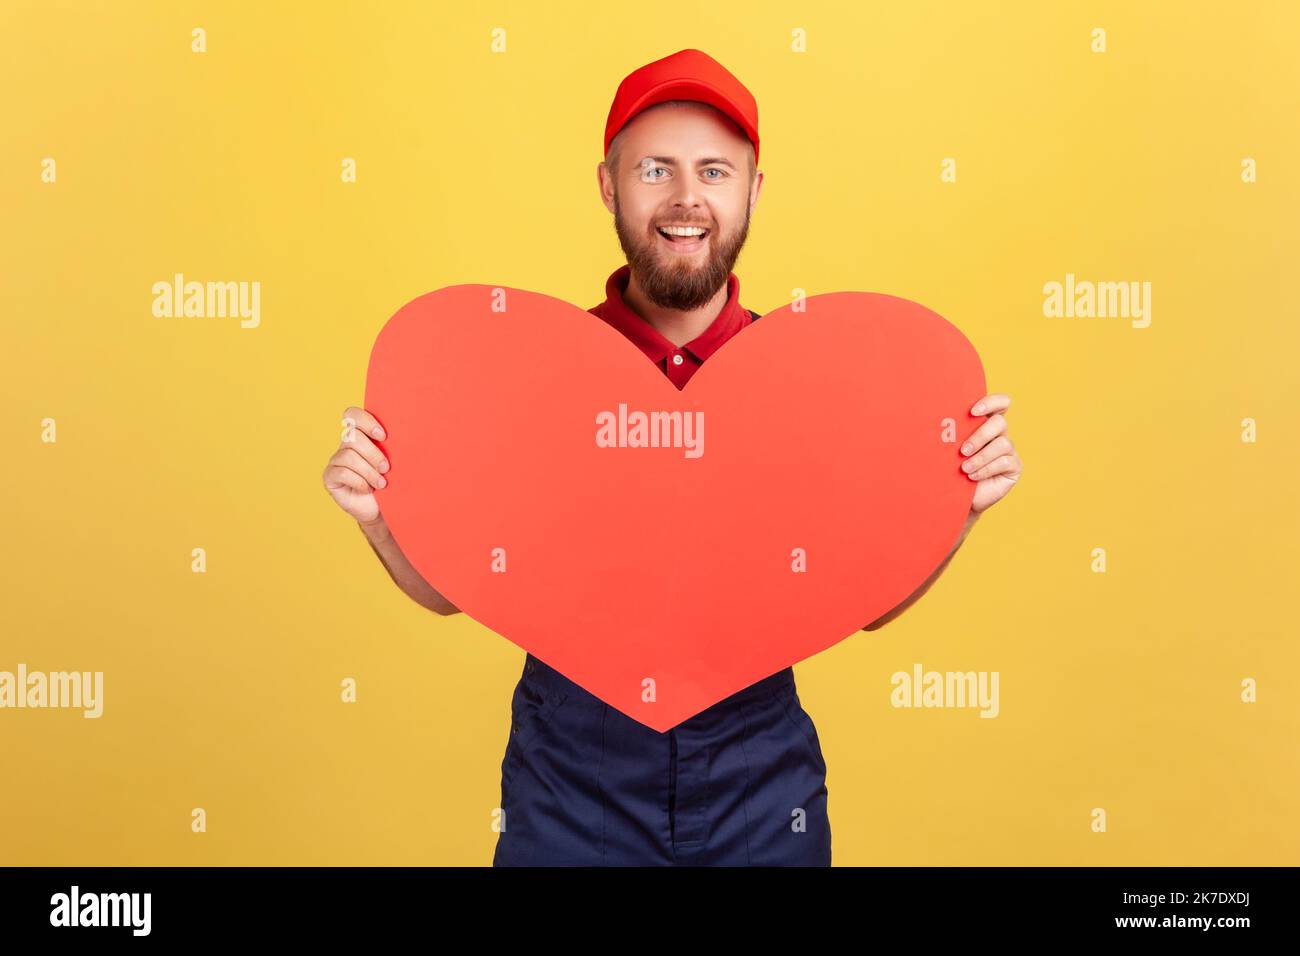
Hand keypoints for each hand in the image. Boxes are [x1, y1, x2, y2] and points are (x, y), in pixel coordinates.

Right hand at [322, 405, 389, 525]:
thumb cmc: (390, 483)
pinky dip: (359, 481)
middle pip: (353, 437)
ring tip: (381, 483)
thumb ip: (393, 446)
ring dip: (369, 471)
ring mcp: (336, 460)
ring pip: (348, 456)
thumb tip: (408, 433)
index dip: (366, 422)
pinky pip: (341, 472)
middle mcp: (346, 445)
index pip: (352, 415)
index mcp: (361, 436)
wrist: (382, 509)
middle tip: (386, 468)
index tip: (383, 436)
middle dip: (373, 453)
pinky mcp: (330, 477)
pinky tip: (368, 489)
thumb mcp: (395, 462)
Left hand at [959, 393, 1021, 515]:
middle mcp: (1000, 434)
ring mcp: (1009, 450)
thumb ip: (952, 434)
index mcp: (985, 423)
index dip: (991, 402)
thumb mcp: (949, 449)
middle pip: (999, 423)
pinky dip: (986, 469)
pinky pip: (1005, 461)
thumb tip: (938, 422)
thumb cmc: (951, 468)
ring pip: (1003, 444)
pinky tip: (973, 476)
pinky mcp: (1014, 466)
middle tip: (963, 451)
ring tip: (964, 468)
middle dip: (980, 436)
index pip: (1000, 403)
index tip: (973, 412)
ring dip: (981, 457)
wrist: (957, 497)